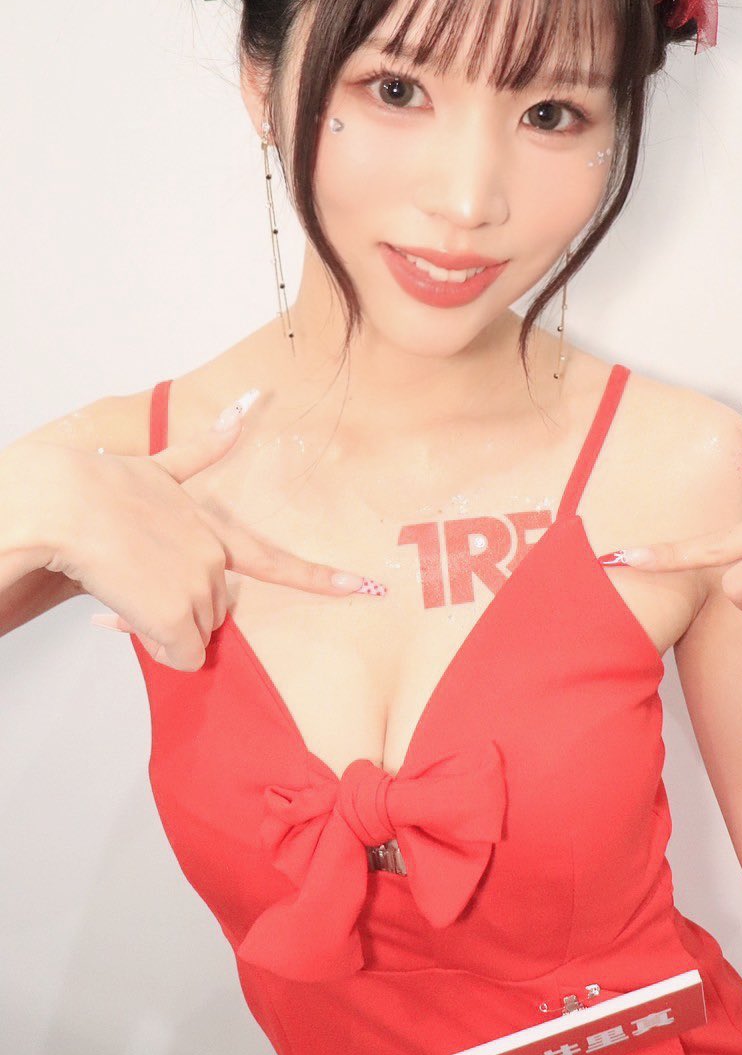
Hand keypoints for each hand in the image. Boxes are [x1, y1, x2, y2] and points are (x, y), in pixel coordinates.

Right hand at [30, 396, 382, 671]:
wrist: (68, 505)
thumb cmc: (101, 489)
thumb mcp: (162, 467)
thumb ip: (206, 448)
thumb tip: (251, 401)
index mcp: (212, 531)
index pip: (273, 560)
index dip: (319, 577)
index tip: (361, 587)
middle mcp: (213, 561)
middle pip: (211, 611)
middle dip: (180, 607)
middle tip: (141, 580)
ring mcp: (198, 589)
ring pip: (191, 634)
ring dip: (162, 624)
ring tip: (126, 585)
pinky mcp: (174, 616)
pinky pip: (179, 654)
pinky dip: (156, 644)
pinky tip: (125, 612)